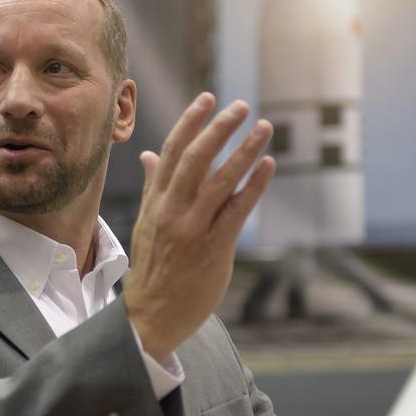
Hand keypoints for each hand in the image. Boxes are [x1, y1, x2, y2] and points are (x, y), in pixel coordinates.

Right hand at [124, 93, 274, 360]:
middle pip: (196, 158)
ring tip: (263, 128)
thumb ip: (153, 187)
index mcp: (155, 201)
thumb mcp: (146, 223)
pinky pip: (237, 210)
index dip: (191, 122)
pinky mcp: (213, 249)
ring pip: (220, 180)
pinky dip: (254, 185)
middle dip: (219, 128)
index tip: (208, 98)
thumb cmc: (153, 268)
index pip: (172, 151)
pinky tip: (269, 165)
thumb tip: (150, 155)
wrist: (151, 316)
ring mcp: (192, 229)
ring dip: (245, 151)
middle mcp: (172, 211)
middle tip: (240, 106)